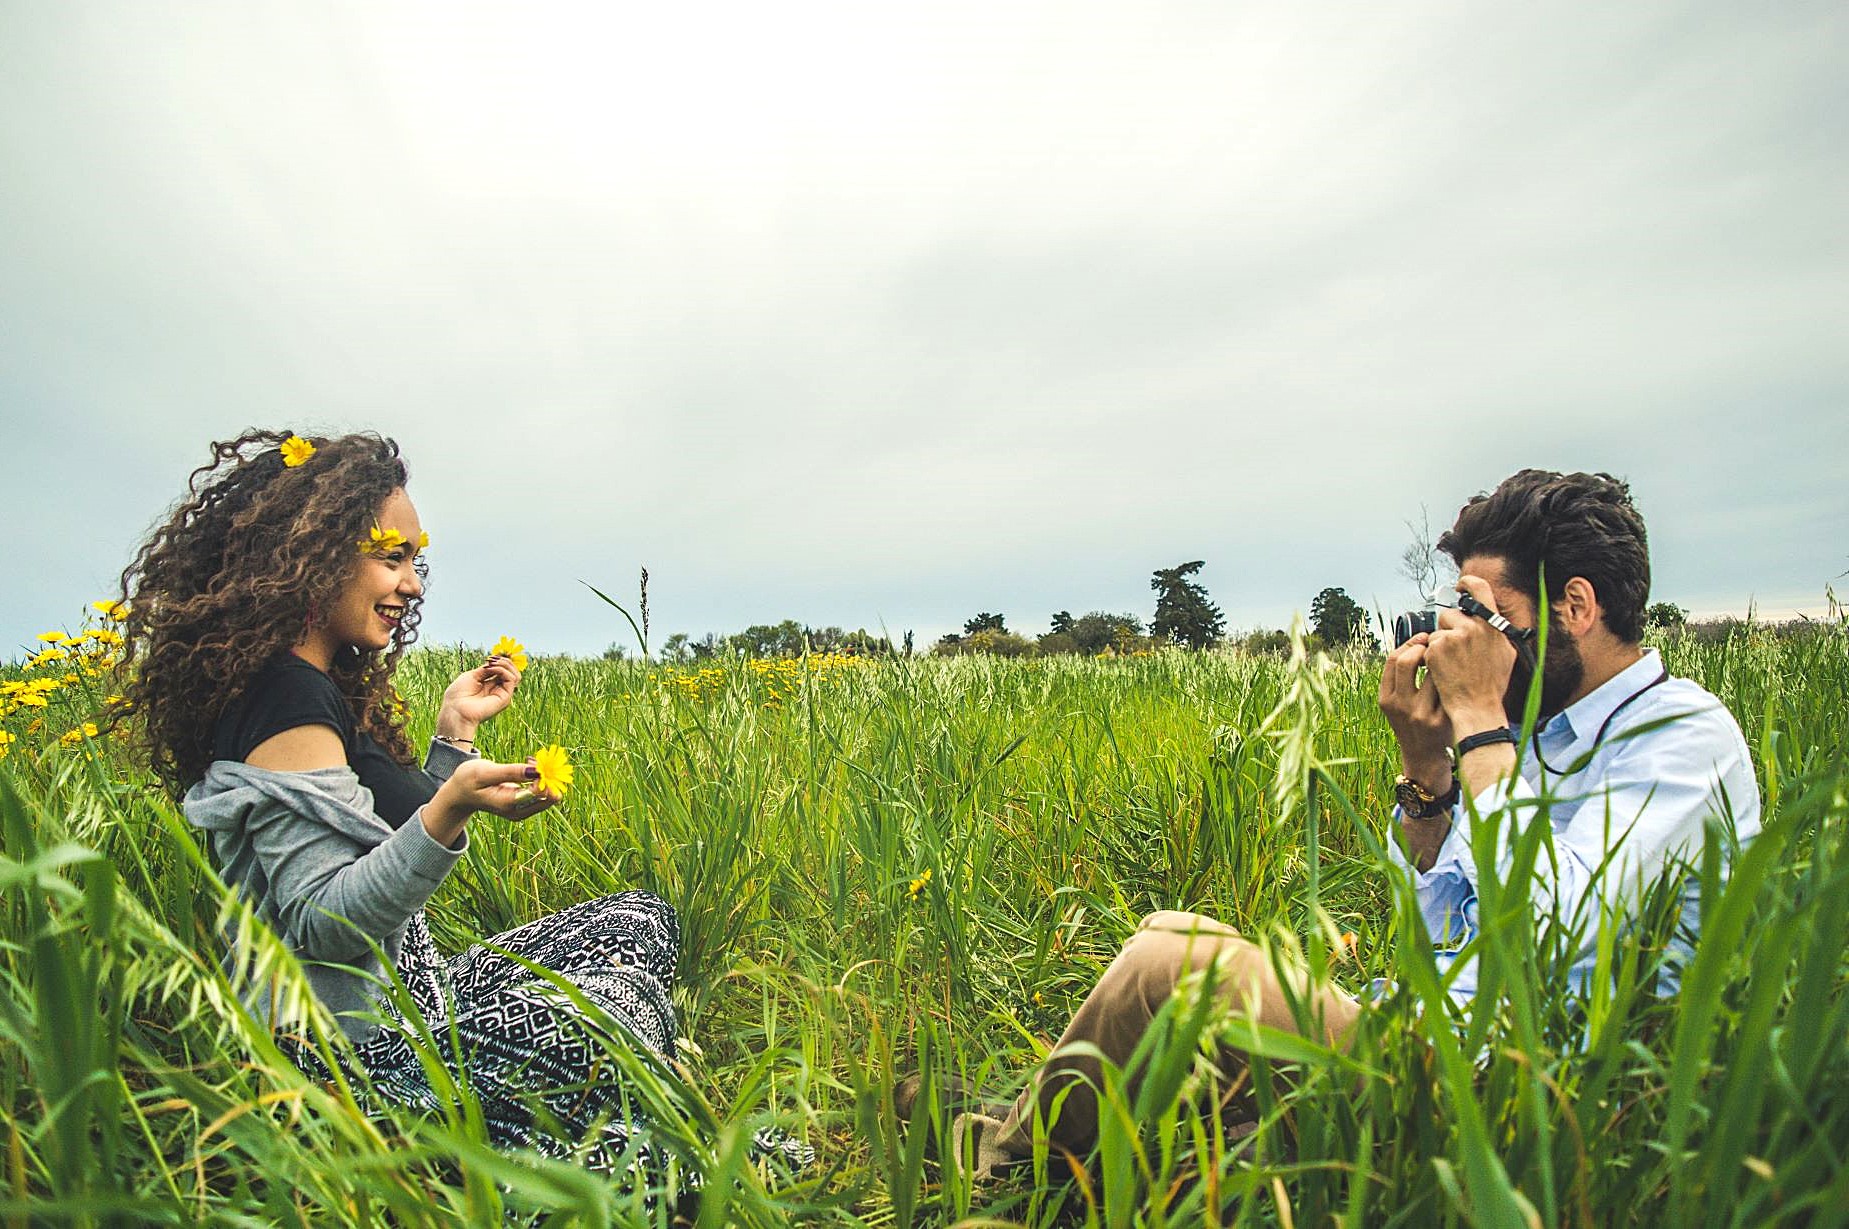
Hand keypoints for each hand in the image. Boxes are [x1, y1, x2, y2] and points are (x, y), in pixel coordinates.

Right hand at [422, 757, 558, 844]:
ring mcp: (523, 811)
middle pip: (550, 796)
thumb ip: (511, 772)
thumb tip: (536, 771)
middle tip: (531, 759)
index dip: (543, 774)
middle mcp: (519, 811)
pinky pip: (543, 794)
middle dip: (547, 775)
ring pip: (550, 795)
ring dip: (544, 776)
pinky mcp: (524, 806)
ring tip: (528, 761)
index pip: (542, 792)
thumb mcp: (485, 772)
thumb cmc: (469, 780)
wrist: (460, 795)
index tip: (531, 760)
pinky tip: (527, 767)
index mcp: (509, 803)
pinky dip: (540, 779)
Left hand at [435, 654, 522, 741]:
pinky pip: (511, 679)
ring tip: (491, 663)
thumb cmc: (458, 695)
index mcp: (489, 686)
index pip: (503, 671)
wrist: (455, 710)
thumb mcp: (472, 676)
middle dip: (504, 661)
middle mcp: (497, 691)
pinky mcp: (505, 698)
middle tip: (491, 659)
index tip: (488, 658)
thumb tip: (497, 662)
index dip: (499, 662)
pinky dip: (502, 670)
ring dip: (505, 664)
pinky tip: (491, 669)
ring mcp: (502, 695)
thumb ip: (487, 669)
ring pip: (516, 675)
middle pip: (512, 672)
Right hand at [1378, 632, 1453, 788]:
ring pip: (1432, 672)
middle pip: (1406, 661)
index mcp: (1386, 700)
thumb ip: (1400, 679)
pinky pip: (1447, 688)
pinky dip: (1452, 678)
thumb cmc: (1413, 723)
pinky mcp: (1440, 719)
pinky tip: (1456, 676)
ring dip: (1440, 662)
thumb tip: (1418, 641)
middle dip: (1422, 647)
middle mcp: (1400, 706)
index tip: (1422, 639)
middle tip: (1434, 646)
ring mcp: (1420, 713)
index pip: (1393, 660)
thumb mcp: (1396, 705)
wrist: (1424, 757)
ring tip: (1446, 661)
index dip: (1409, 644)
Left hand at [1423, 574, 1516, 738]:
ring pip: (1436, 631)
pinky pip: (1428, 645)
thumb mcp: (1504, 653)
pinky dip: (1431, 656)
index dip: (1467, 583)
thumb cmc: (1491, 684)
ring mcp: (1452, 638)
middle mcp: (1472, 627)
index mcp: (1491, 626)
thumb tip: (1488, 616)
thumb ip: (1495, 631)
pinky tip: (1443, 671)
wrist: (1476, 707)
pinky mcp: (1435, 649)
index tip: (1460, 586)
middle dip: (1447, 628)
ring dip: (1439, 644)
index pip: (1479, 587)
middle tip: (1455, 650)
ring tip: (1452, 665)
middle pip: (1449, 614)